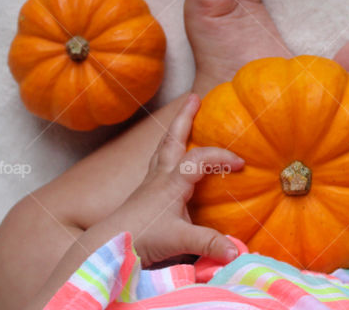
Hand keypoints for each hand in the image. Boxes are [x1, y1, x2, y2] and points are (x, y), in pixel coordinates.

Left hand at [106, 93, 245, 265]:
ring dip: (175, 132)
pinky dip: (168, 152)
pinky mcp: (145, 193)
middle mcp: (160, 177)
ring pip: (163, 149)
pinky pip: (159, 163)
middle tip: (194, 97)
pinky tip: (173, 158)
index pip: (200, 158)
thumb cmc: (142, 239)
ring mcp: (150, 183)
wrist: (107, 247)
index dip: (221, 156)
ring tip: (183, 118)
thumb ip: (209, 243)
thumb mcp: (180, 241)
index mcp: (172, 183)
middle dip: (184, 117)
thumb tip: (237, 251)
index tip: (241, 163)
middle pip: (172, 139)